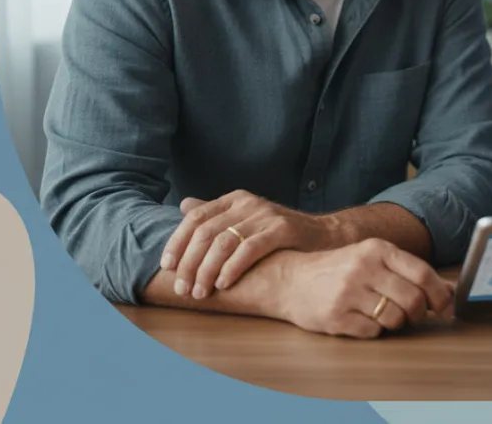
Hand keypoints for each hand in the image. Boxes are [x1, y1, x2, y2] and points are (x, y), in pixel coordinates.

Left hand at [160, 190, 336, 299]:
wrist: (324, 235)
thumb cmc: (279, 233)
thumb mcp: (246, 219)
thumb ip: (216, 214)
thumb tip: (184, 205)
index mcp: (234, 199)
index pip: (195, 217)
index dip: (177, 242)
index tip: (167, 266)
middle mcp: (247, 203)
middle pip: (205, 232)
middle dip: (190, 263)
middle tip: (183, 288)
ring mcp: (265, 215)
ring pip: (223, 242)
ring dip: (207, 270)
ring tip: (201, 292)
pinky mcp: (282, 229)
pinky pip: (249, 249)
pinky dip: (232, 267)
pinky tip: (224, 283)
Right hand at [281, 238, 454, 338]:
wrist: (289, 279)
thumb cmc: (340, 270)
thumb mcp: (374, 261)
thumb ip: (411, 273)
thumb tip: (450, 292)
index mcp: (377, 249)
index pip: (422, 273)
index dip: (440, 295)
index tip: (446, 308)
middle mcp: (364, 268)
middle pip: (413, 300)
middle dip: (419, 313)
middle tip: (412, 315)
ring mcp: (348, 293)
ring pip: (395, 318)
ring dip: (396, 322)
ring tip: (383, 314)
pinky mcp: (336, 317)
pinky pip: (373, 332)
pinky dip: (374, 330)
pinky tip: (362, 319)